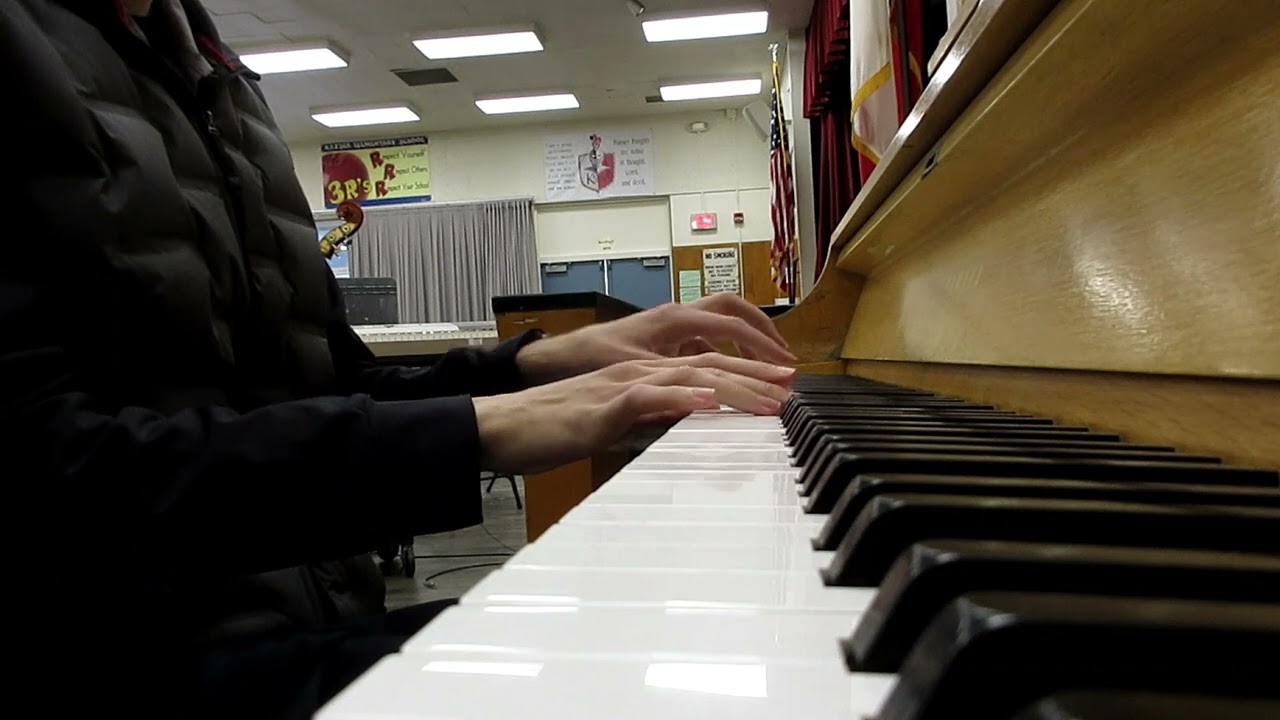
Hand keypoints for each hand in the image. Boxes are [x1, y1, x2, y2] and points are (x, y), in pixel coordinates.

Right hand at [473, 353, 794, 473]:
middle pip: (710, 365)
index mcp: (642, 374)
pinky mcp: (605, 407)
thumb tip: (681, 429)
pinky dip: (682, 398)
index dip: (747, 373)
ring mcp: (622, 385)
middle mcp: (639, 371)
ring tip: (770, 397)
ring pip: (690, 377)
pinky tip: (708, 402)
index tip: (783, 387)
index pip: (706, 367)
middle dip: (756, 374)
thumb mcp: (613, 425)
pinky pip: (650, 398)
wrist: (503, 426)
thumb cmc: (552, 428)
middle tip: (794, 386)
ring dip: (736, 386)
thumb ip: (648, 421)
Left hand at [516, 293, 794, 383]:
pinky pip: (704, 338)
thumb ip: (674, 384)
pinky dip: (723, 350)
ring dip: (745, 338)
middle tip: (783, 355)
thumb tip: (711, 394)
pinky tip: (728, 374)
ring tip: (765, 362)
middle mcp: (676, 315)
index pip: (732, 324)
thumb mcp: (635, 373)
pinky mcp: (664, 338)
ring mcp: (671, 325)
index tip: (783, 363)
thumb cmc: (591, 358)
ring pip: (720, 321)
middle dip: (762, 329)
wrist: (561, 356)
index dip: (761, 344)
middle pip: (733, 309)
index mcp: (674, 319)